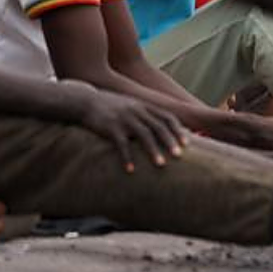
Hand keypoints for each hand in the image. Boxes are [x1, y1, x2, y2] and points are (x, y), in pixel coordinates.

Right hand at [68, 82, 188, 171]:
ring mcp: (124, 119)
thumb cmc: (111, 107)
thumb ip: (146, 114)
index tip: (186, 143)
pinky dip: (127, 158)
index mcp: (144, 106)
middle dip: (170, 141)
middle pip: (159, 126)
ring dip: (153, 151)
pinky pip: (121, 144)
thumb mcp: (131, 105)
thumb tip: (162, 128)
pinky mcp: (110, 128)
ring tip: (161, 165)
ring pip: (144, 135)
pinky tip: (130, 170)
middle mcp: (137, 111)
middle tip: (180, 156)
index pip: (167, 117)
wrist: (85, 101)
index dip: (178, 130)